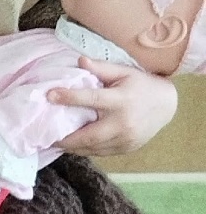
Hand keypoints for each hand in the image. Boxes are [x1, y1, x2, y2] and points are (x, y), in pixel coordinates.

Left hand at [49, 58, 177, 154]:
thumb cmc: (141, 85)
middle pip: (89, 135)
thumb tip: (79, 60)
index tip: (49, 96)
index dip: (69, 97)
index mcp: (121, 100)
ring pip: (93, 148)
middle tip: (46, 136)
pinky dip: (86, 150)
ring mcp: (126, 139)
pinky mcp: (127, 148)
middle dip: (66, 139)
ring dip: (73, 147)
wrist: (167, 105)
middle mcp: (123, 123)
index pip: (92, 99)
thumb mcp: (124, 71)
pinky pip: (101, 152)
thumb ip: (102, 68)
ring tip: (55, 142)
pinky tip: (74, 145)